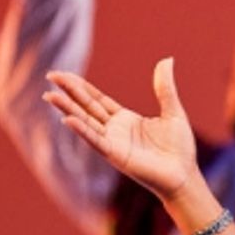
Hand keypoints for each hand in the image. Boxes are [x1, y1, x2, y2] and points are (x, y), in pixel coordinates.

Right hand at [45, 59, 196, 199]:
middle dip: (69, 92)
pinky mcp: (116, 155)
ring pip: (85, 122)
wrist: (184, 175)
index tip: (63, 75)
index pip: (97, 99)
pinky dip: (82, 130)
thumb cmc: (179, 148)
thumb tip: (167, 59)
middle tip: (50, 76)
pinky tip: (68, 120)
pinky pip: (96, 141)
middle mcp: (114, 130)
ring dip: (67, 109)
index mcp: (124, 119)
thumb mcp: (173, 112)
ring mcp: (113, 143)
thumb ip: (165, 88)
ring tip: (49, 95)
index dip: (81, 87)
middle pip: (87, 106)